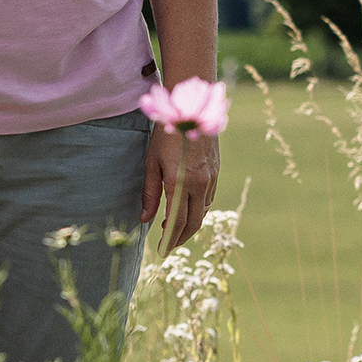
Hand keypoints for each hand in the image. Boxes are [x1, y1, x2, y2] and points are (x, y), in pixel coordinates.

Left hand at [142, 123, 217, 250]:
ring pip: (203, 211)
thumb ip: (149, 193)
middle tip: (168, 245)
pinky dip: (198, 209)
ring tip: (172, 228)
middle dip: (181, 238)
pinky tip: (186, 208)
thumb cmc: (166, 135)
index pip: (177, 222)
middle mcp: (199, 184)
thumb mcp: (151, 163)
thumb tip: (144, 220)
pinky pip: (208, 198)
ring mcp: (210, 179)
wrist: (192, 110)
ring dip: (190, 223)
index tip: (162, 251)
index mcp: (180, 183)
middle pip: (194, 222)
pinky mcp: (216, 173)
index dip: (170, 240)